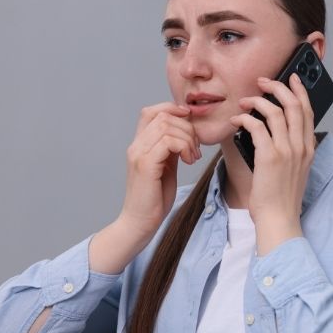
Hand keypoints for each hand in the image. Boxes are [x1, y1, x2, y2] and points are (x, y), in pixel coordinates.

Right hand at [118, 102, 201, 242]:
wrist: (140, 223)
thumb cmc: (154, 199)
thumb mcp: (166, 167)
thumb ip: (171, 149)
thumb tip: (185, 133)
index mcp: (140, 145)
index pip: (152, 111)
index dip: (173, 110)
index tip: (190, 125)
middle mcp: (136, 146)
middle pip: (163, 115)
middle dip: (187, 128)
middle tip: (195, 148)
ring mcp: (138, 154)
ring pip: (167, 126)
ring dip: (187, 139)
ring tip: (192, 157)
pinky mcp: (145, 164)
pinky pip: (168, 141)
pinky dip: (184, 147)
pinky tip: (188, 161)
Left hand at [229, 74, 315, 254]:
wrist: (279, 219)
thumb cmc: (281, 199)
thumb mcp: (293, 171)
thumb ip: (290, 151)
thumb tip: (273, 132)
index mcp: (308, 149)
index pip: (308, 111)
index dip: (299, 91)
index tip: (291, 79)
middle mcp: (301, 146)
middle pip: (294, 105)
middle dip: (278, 87)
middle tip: (262, 81)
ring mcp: (287, 151)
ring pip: (276, 111)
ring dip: (258, 101)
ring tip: (245, 100)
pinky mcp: (269, 156)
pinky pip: (257, 126)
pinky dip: (245, 118)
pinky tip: (236, 120)